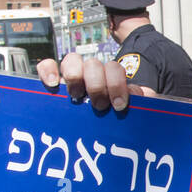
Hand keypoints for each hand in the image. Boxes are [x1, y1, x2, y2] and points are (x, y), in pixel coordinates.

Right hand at [37, 54, 156, 109]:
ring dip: (75, 77)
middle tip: (99, 106)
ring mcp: (72, 77)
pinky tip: (54, 85)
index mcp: (111, 79)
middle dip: (97, 86)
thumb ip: (141, 102)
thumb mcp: (131, 112)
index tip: (118, 105)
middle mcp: (91, 74)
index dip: (116, 84)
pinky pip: (46, 66)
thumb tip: (145, 95)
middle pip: (93, 64)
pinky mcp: (53, 83)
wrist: (98, 130)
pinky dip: (48, 70)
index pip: (114, 68)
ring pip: (71, 60)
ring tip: (77, 96)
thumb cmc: (115, 120)